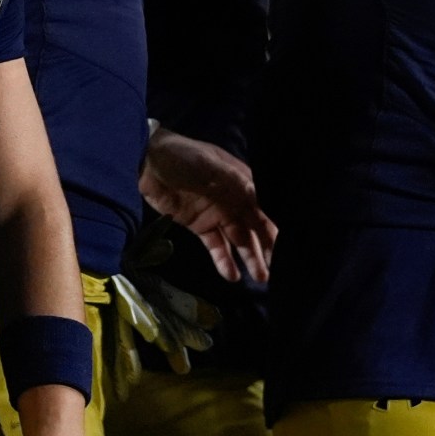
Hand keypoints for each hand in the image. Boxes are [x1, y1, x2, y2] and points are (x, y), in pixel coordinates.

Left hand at [140, 128, 276, 282]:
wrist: (146, 163)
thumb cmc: (184, 157)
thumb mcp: (211, 166)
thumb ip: (236, 183)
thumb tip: (261, 199)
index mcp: (242, 182)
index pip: (264, 207)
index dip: (275, 226)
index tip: (288, 246)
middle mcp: (234, 200)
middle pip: (255, 227)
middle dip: (267, 247)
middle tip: (278, 268)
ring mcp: (217, 214)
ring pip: (239, 240)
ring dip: (250, 258)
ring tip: (261, 278)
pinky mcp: (199, 226)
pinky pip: (216, 246)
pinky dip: (224, 261)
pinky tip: (232, 276)